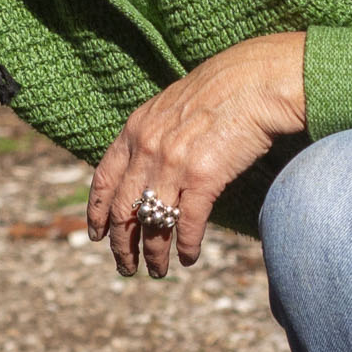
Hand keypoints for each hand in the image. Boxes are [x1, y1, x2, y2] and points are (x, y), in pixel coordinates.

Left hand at [88, 31, 305, 277]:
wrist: (254, 81)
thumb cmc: (220, 91)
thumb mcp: (169, 107)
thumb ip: (152, 136)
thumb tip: (146, 166)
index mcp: (134, 130)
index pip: (103, 180)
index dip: (96, 213)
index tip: (97, 235)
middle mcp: (147, 149)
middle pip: (123, 210)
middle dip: (121, 244)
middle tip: (125, 266)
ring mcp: (173, 165)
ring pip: (152, 223)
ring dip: (152, 253)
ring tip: (156, 270)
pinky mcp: (203, 178)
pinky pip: (187, 223)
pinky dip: (185, 245)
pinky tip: (188, 257)